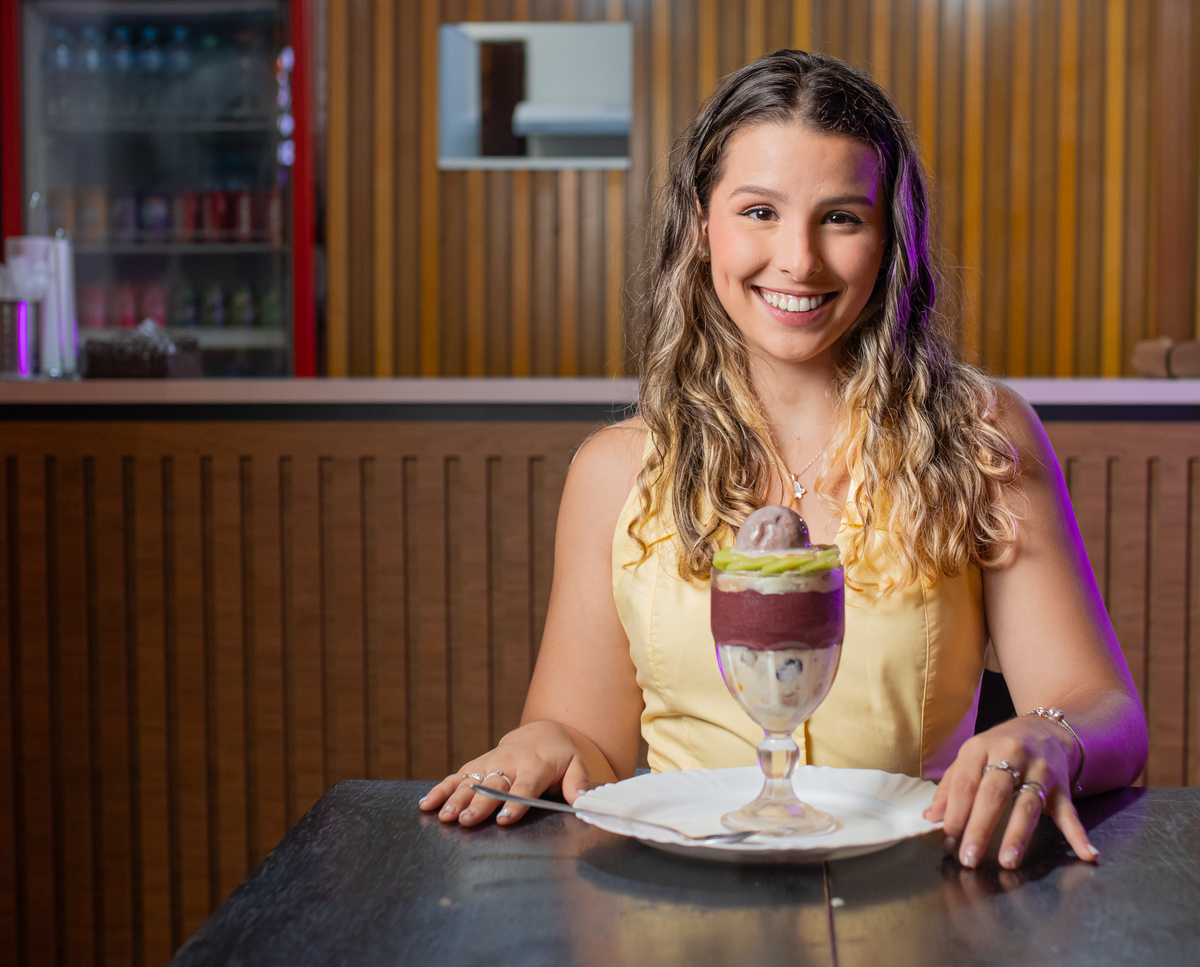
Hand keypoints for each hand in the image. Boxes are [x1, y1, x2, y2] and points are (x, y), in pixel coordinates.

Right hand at [417, 720, 596, 826]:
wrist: (540, 734)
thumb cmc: (559, 757)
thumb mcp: (575, 766)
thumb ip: (578, 783)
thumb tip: (582, 801)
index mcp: (535, 765)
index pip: (524, 786)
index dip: (514, 803)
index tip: (503, 819)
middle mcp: (509, 762)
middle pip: (493, 785)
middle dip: (479, 804)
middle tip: (466, 821)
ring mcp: (489, 762)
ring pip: (470, 781)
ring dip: (456, 798)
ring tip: (444, 816)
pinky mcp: (476, 765)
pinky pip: (455, 776)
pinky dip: (440, 790)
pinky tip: (426, 804)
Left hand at [923, 716, 1098, 869]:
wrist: (1045, 728)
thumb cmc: (998, 748)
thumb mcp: (970, 757)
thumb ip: (950, 786)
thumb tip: (931, 816)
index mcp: (980, 748)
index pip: (965, 783)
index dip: (955, 812)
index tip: (948, 840)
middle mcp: (1010, 755)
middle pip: (994, 794)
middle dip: (980, 828)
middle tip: (969, 857)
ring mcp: (1039, 770)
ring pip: (1028, 803)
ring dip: (1018, 834)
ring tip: (1008, 860)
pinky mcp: (1062, 784)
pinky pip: (1070, 812)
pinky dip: (1078, 834)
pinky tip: (1087, 854)